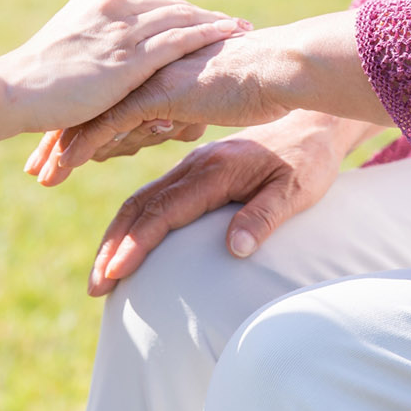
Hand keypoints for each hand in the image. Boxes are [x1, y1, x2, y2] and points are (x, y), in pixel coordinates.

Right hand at [0, 0, 247, 132]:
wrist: (12, 91)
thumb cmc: (31, 85)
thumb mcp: (63, 54)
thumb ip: (89, 51)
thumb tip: (104, 67)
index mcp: (94, 2)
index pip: (148, 5)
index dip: (178, 12)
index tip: (202, 18)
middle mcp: (111, 7)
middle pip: (170, 7)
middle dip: (203, 15)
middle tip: (233, 22)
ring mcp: (120, 30)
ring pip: (180, 19)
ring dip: (214, 23)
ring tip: (242, 28)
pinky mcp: (128, 56)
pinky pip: (179, 39)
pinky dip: (208, 34)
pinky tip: (230, 36)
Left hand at [30, 26, 302, 184]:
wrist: (282, 69)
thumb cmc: (258, 86)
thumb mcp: (207, 101)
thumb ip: (180, 109)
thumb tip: (164, 121)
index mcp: (152, 69)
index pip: (104, 96)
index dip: (78, 123)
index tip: (54, 148)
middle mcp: (143, 71)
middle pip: (88, 105)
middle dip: (58, 137)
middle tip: (34, 167)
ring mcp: (148, 79)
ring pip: (92, 114)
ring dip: (63, 147)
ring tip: (41, 175)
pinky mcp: (158, 92)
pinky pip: (110, 122)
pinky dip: (83, 144)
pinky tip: (63, 166)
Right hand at [85, 114, 350, 295]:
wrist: (313, 123)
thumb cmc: (309, 161)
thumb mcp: (297, 190)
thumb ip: (264, 216)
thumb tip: (235, 250)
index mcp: (216, 170)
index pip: (165, 211)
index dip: (137, 244)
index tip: (116, 272)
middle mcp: (196, 165)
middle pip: (141, 206)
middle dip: (114, 246)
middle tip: (96, 286)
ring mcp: (192, 166)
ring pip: (141, 200)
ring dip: (116, 236)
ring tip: (102, 273)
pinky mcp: (194, 170)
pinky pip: (153, 195)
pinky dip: (132, 222)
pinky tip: (124, 244)